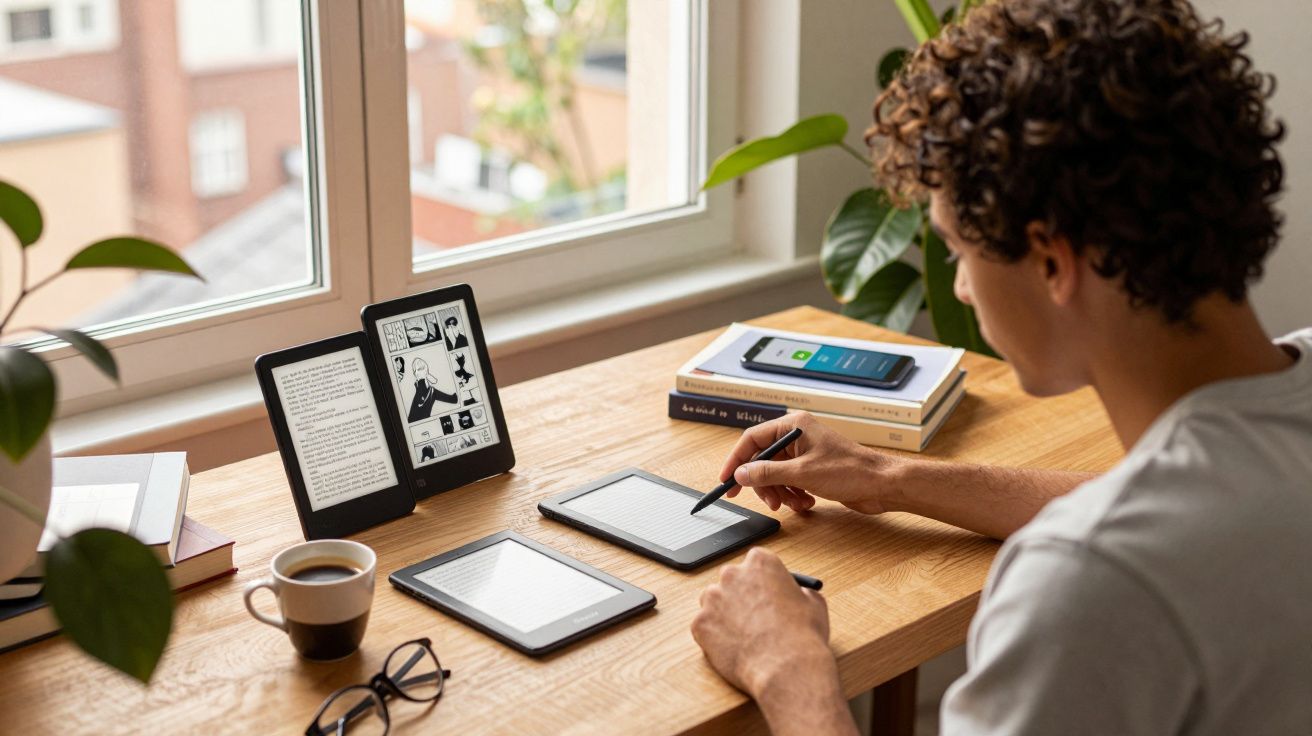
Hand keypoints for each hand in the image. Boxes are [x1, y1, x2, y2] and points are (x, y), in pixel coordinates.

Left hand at [691, 548, 833, 697]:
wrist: (786, 667)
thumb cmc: (802, 636)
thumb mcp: (814, 603)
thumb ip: (800, 592)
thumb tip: (797, 594)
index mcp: (761, 562)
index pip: (756, 561)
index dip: (763, 580)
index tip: (766, 592)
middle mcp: (733, 574)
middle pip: (732, 579)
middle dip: (740, 595)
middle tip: (753, 616)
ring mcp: (713, 599)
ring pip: (714, 603)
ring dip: (725, 615)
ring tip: (745, 637)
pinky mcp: (700, 624)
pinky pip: (705, 627)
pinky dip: (715, 637)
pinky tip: (735, 649)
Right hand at [720, 413, 905, 514]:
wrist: (882, 485)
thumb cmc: (850, 471)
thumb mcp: (802, 473)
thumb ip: (767, 473)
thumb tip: (741, 473)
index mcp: (793, 425)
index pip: (752, 439)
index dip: (736, 460)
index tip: (726, 481)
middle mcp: (797, 436)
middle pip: (762, 460)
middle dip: (763, 484)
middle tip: (768, 502)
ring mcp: (805, 452)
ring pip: (775, 475)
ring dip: (780, 493)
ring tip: (794, 504)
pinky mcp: (812, 469)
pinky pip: (790, 482)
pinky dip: (793, 495)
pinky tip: (806, 503)